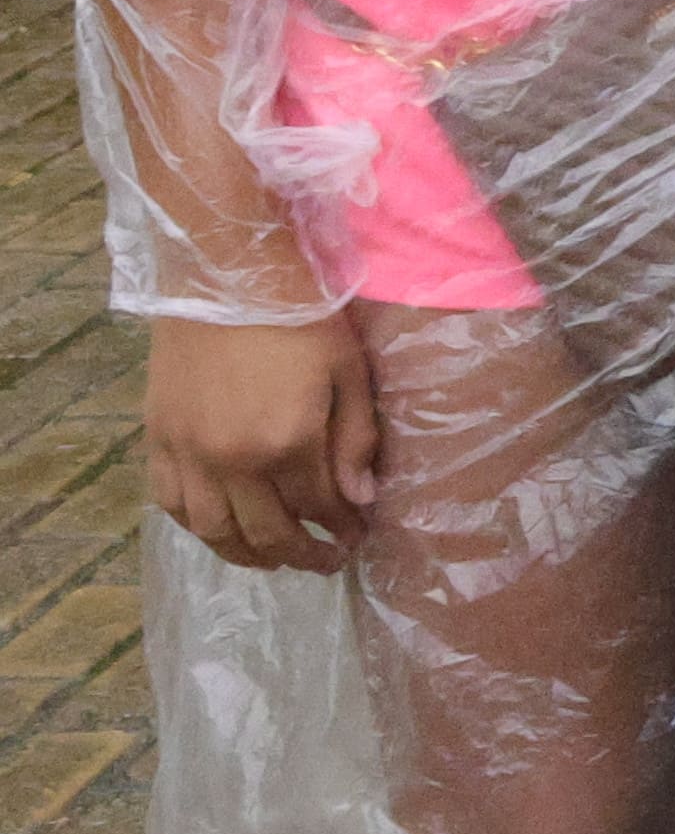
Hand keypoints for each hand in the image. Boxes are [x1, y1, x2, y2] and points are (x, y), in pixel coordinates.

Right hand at [146, 313, 376, 572]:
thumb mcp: (347, 371)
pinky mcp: (157, 437)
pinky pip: (170, 502)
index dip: (342, 528)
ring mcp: (187, 452)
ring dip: (246, 555)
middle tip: (326, 561)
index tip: (357, 537)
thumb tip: (358, 500)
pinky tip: (220, 530)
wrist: (227, 272)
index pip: (318, 507)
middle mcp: (230, 460)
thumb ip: (354, 440)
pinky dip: (196, 527)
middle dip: (301, 555)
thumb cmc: (301, 314)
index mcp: (285, 442)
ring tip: (275, 560)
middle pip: (266, 532)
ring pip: (213, 530)